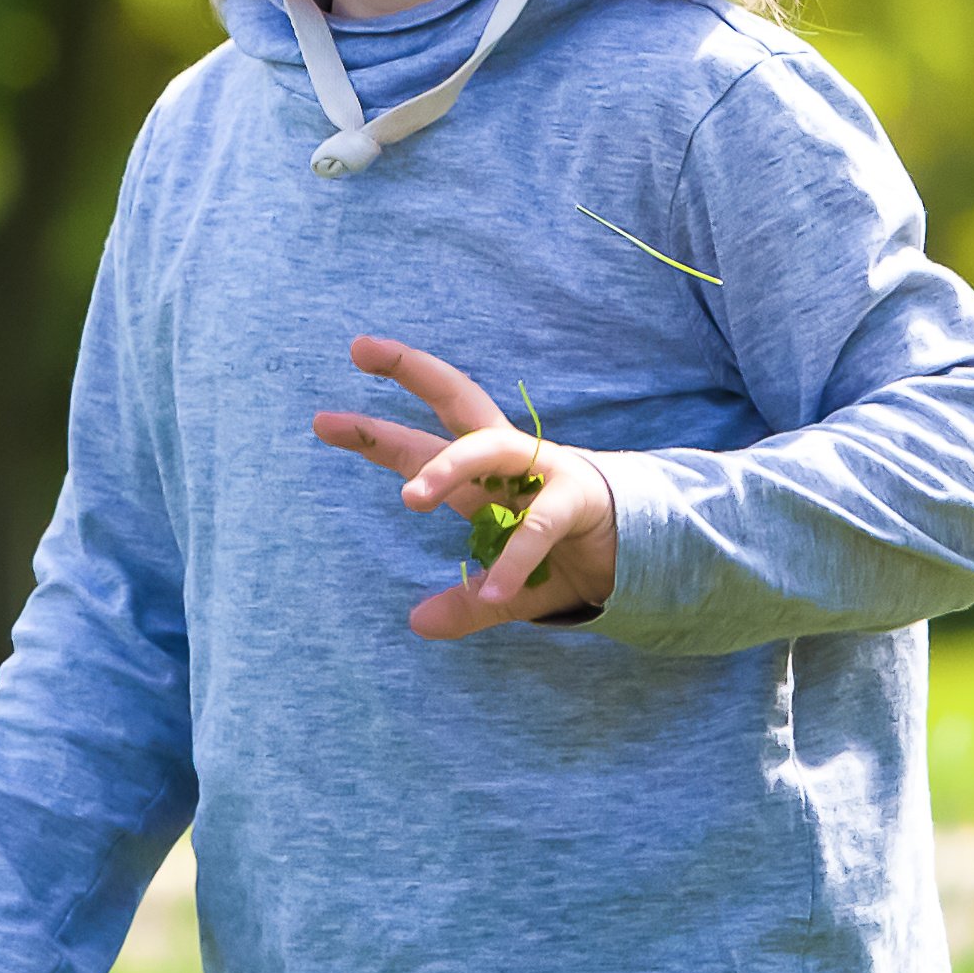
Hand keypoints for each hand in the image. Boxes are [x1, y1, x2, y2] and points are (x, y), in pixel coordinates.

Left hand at [312, 335, 618, 637]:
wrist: (650, 557)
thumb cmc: (570, 555)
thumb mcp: (513, 588)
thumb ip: (470, 604)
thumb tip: (417, 624)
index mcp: (490, 475)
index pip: (427, 441)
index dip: (377, 431)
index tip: (322, 420)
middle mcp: (513, 460)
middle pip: (459, 403)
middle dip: (412, 372)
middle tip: (359, 348)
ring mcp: (547, 472)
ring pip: (490, 451)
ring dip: (449, 469)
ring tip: (410, 497)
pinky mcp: (580, 501)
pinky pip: (538, 528)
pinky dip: (513, 562)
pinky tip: (491, 592)